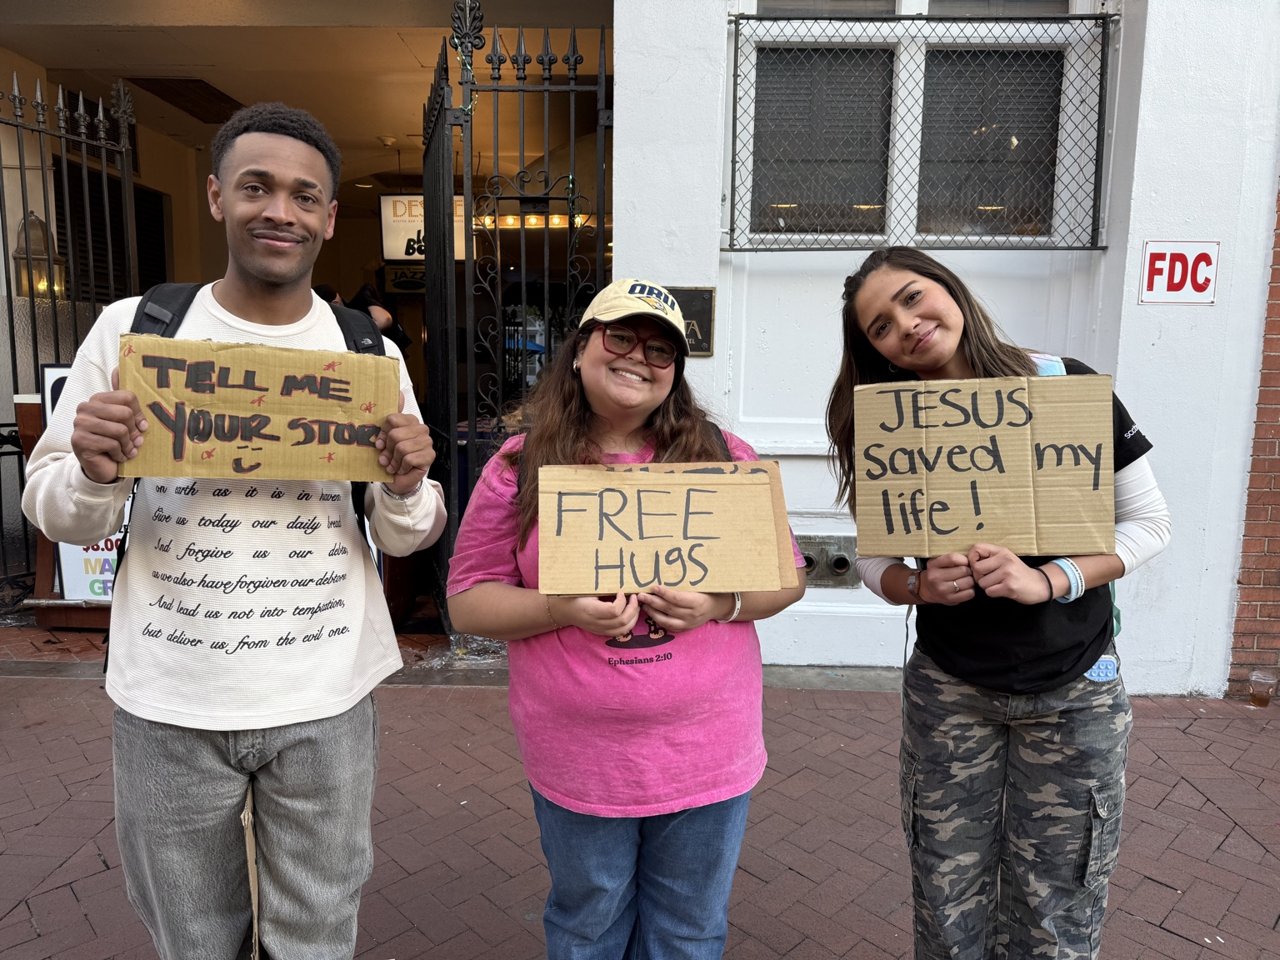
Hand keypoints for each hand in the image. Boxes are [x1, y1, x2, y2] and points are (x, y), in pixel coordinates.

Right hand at [70, 369, 145, 483]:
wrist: (101, 466)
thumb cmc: (114, 441)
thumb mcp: (123, 419)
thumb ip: (122, 397)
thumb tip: (118, 368)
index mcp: (97, 399)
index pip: (127, 397)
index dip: (139, 414)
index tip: (142, 426)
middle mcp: (85, 409)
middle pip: (124, 413)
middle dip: (134, 431)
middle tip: (135, 441)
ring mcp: (80, 424)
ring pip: (119, 430)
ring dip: (128, 445)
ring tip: (127, 450)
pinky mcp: (80, 441)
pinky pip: (111, 444)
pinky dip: (120, 454)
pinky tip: (117, 456)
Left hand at [375, 411, 434, 494]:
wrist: (398, 480)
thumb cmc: (391, 459)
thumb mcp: (383, 441)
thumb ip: (387, 422)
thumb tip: (399, 393)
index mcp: (409, 421)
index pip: (392, 419)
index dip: (383, 434)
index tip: (380, 444)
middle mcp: (420, 429)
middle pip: (395, 434)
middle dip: (388, 450)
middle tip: (386, 458)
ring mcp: (427, 442)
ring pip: (402, 448)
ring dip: (394, 460)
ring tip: (393, 465)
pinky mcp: (430, 455)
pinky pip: (409, 458)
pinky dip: (402, 467)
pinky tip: (402, 469)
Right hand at [552, 591, 639, 637]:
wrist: (564, 610)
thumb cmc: (574, 595)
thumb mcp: (585, 589)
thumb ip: (602, 586)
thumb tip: (619, 577)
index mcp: (591, 610)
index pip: (614, 611)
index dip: (622, 601)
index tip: (621, 591)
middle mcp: (596, 623)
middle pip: (622, 621)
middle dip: (632, 608)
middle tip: (633, 596)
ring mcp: (599, 629)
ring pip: (624, 629)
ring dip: (633, 617)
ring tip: (634, 605)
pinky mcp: (602, 632)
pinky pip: (620, 632)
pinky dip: (629, 623)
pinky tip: (629, 613)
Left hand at [636, 584, 726, 630]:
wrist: (716, 607)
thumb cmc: (706, 591)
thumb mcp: (700, 586)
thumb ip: (685, 583)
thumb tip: (665, 573)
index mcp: (697, 602)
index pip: (677, 598)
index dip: (664, 593)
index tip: (653, 587)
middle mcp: (692, 615)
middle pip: (669, 608)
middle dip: (653, 601)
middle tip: (641, 595)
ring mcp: (688, 624)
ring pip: (666, 620)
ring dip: (652, 612)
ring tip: (643, 604)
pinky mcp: (684, 629)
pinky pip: (668, 626)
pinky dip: (658, 620)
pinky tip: (651, 612)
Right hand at [921, 552, 973, 604]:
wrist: (926, 590)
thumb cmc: (937, 573)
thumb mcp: (938, 562)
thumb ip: (951, 558)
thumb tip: (970, 558)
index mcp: (933, 565)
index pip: (953, 558)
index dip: (963, 559)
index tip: (965, 562)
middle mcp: (936, 578)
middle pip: (963, 570)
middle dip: (968, 570)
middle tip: (966, 572)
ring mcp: (943, 590)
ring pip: (968, 582)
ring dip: (970, 580)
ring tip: (965, 580)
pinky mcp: (950, 599)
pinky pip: (969, 593)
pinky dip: (970, 590)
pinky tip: (965, 588)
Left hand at [968, 544, 1046, 604]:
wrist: (1039, 584)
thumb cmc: (1017, 572)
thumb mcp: (1005, 559)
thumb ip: (988, 557)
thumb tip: (966, 561)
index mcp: (1001, 551)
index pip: (976, 549)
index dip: (972, 559)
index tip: (979, 566)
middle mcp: (1005, 560)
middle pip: (976, 568)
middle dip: (979, 576)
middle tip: (989, 578)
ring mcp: (1008, 573)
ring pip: (982, 582)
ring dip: (987, 586)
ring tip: (998, 584)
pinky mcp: (1010, 586)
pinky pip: (989, 591)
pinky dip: (993, 593)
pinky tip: (1002, 590)